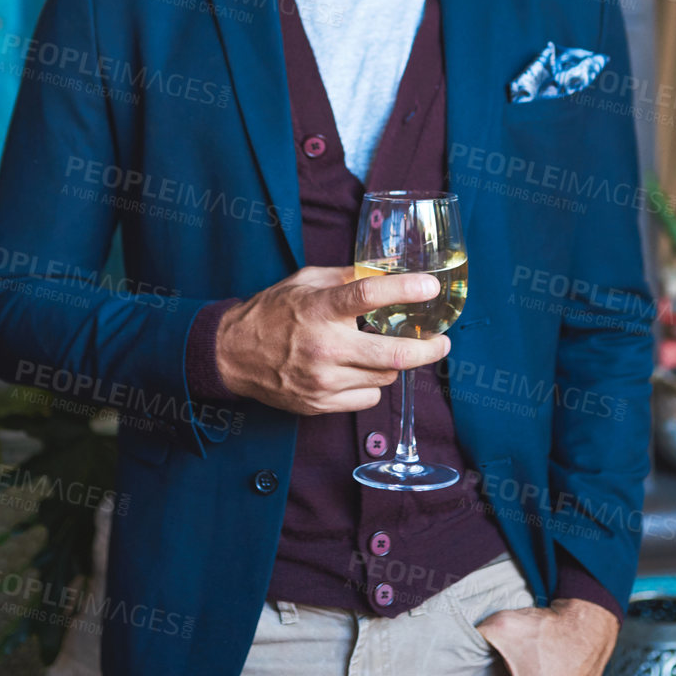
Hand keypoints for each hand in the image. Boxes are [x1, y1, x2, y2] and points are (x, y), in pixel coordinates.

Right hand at [214, 264, 450, 415]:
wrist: (232, 355)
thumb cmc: (272, 313)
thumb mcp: (305, 281)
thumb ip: (346, 277)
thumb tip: (387, 270)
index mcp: (319, 309)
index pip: (369, 295)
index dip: (406, 289)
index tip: (432, 286)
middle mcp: (324, 347)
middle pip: (394, 354)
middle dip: (429, 348)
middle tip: (442, 341)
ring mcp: (323, 380)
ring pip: (385, 377)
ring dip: (395, 364)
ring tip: (390, 350)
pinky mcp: (320, 404)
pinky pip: (367, 398)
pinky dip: (373, 384)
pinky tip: (362, 370)